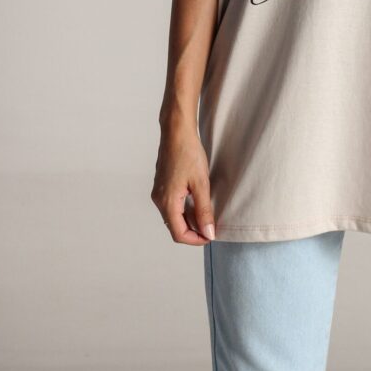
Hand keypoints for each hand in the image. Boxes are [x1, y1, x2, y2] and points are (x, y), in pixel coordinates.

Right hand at [151, 122, 215, 244]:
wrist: (176, 131)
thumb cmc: (188, 153)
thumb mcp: (201, 183)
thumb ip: (204, 210)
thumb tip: (209, 233)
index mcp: (167, 203)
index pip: (179, 234)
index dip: (195, 239)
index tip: (210, 236)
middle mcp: (159, 200)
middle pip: (175, 227)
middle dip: (193, 231)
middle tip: (211, 227)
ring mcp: (159, 193)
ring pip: (174, 216)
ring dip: (189, 220)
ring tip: (207, 214)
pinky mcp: (162, 186)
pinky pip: (172, 205)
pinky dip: (185, 209)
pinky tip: (198, 201)